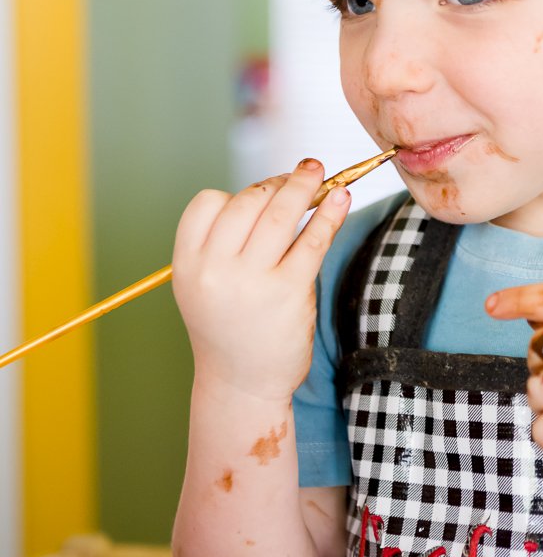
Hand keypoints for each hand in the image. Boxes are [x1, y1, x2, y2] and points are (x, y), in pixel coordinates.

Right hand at [172, 159, 350, 400]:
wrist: (241, 384)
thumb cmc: (228, 327)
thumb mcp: (205, 284)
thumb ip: (224, 242)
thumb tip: (277, 189)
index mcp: (188, 264)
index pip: (207, 204)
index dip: (236, 193)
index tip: (260, 194)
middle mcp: (215, 270)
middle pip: (248, 202)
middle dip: (277, 182)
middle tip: (300, 173)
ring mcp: (251, 281)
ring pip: (281, 214)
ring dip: (304, 185)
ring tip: (318, 172)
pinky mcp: (289, 292)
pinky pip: (312, 241)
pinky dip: (329, 214)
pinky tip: (341, 198)